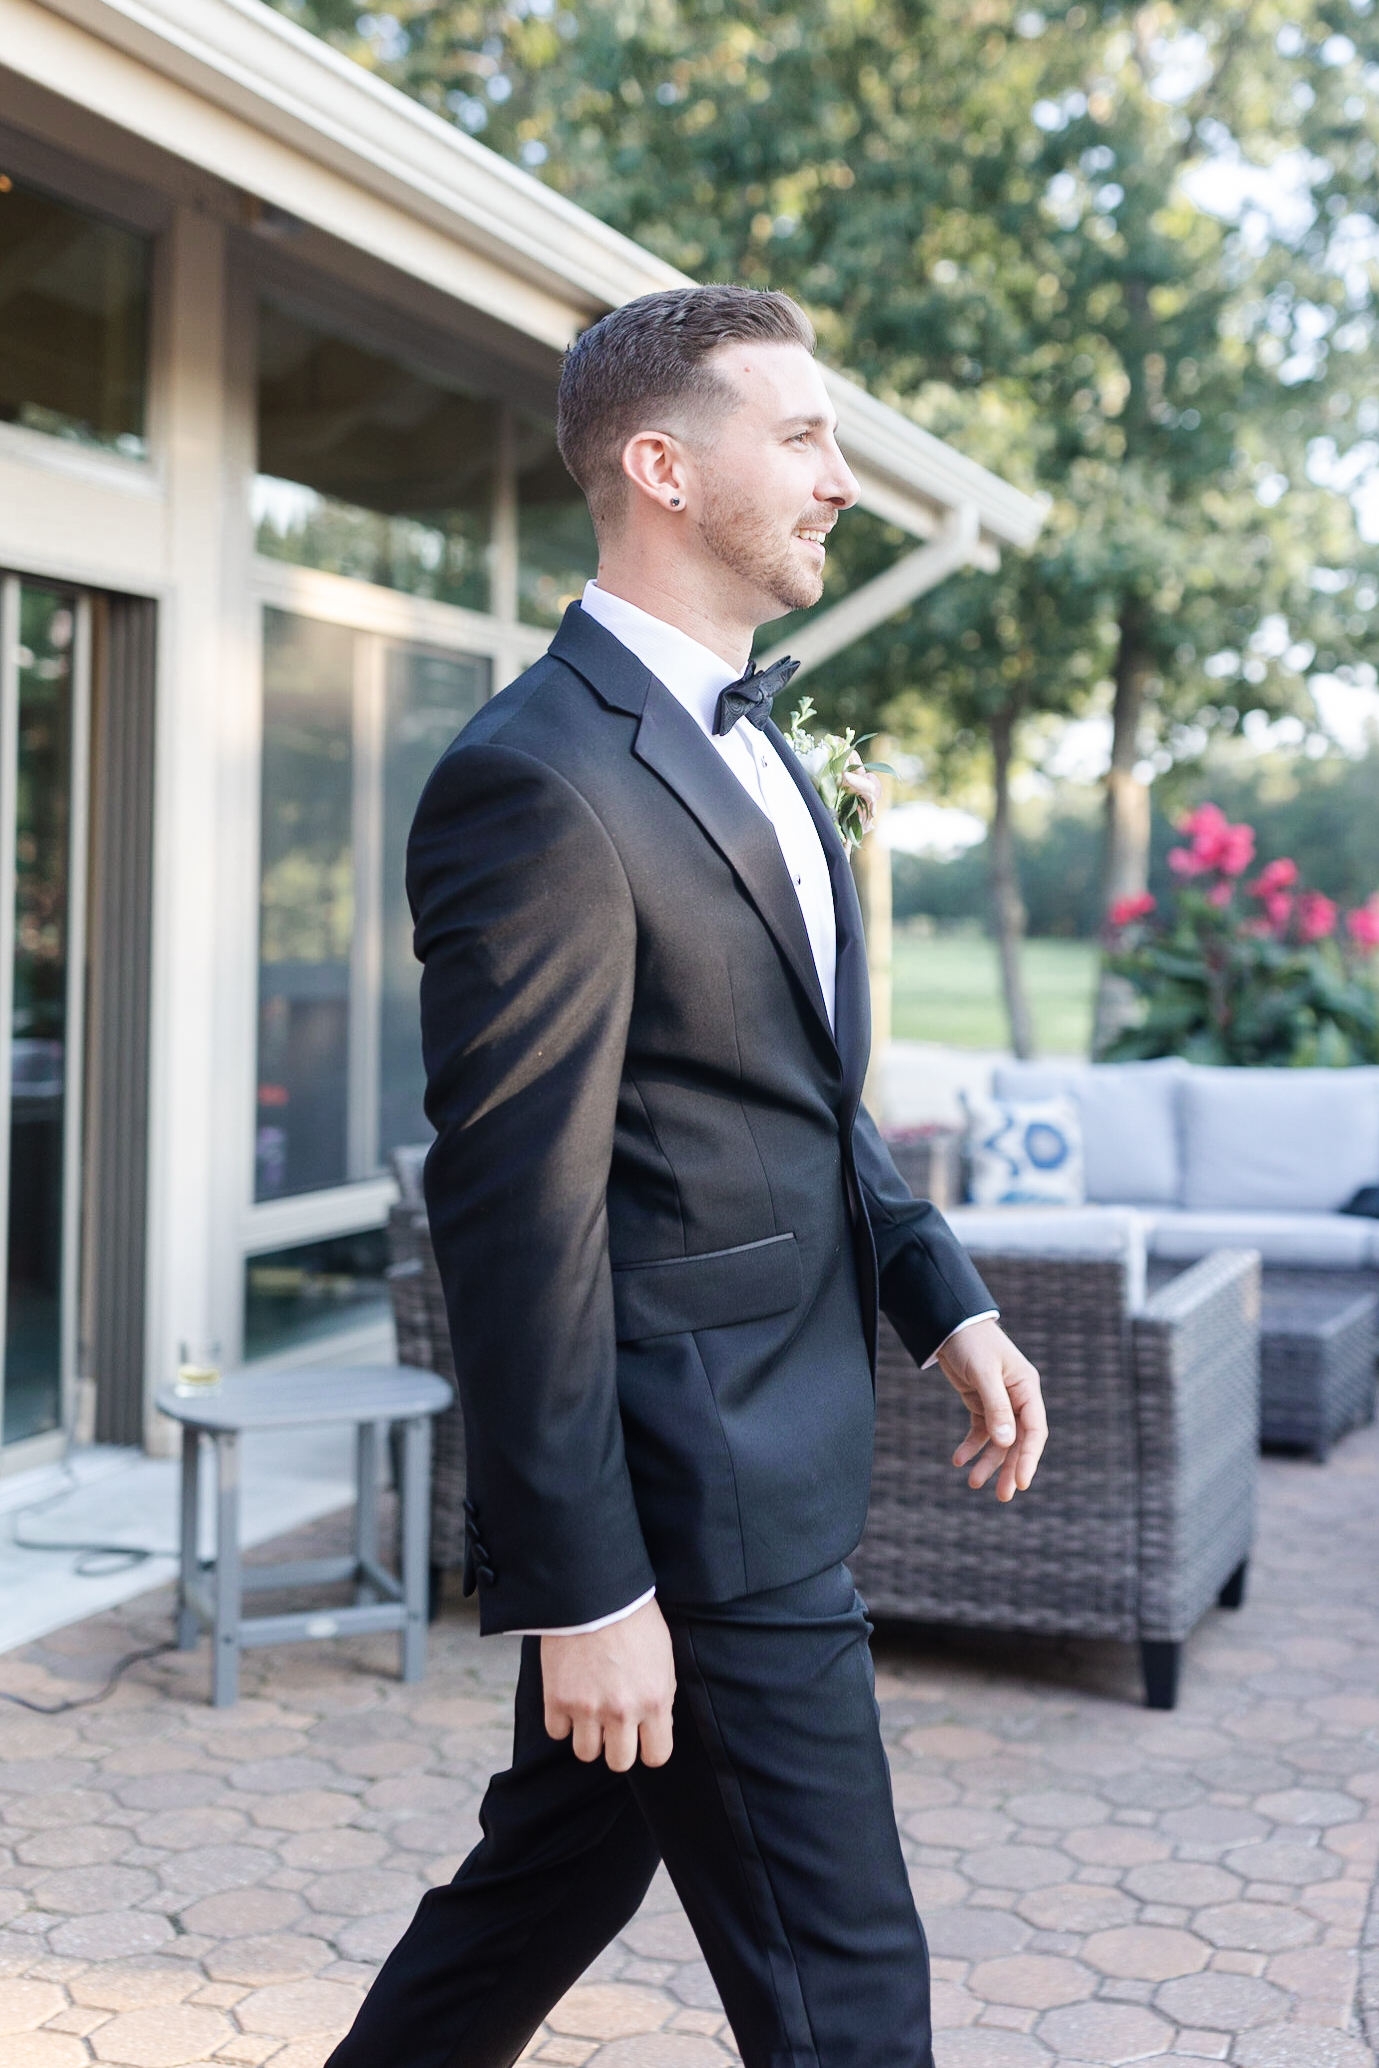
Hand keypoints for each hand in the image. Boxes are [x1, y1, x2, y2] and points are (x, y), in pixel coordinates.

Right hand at [541, 1598, 675, 1771]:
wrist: (594, 1591)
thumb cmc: (634, 1620)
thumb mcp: (663, 1659)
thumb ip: (660, 1697)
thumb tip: (654, 1726)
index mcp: (655, 1700)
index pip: (656, 1756)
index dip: (649, 1748)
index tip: (642, 1737)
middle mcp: (622, 1711)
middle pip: (619, 1762)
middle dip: (616, 1745)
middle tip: (612, 1722)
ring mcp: (587, 1708)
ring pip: (585, 1753)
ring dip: (587, 1735)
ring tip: (589, 1708)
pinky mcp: (557, 1699)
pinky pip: (557, 1732)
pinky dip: (561, 1719)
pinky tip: (569, 1697)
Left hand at [936, 1318, 1046, 1501]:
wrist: (949, 1324)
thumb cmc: (972, 1343)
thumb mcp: (984, 1374)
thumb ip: (996, 1407)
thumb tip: (1006, 1442)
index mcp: (1026, 1389)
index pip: (1034, 1431)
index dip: (1029, 1458)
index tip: (1021, 1483)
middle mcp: (1017, 1398)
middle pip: (1018, 1441)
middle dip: (1009, 1468)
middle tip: (1002, 1496)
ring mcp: (999, 1402)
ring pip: (998, 1441)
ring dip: (988, 1461)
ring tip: (972, 1482)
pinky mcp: (980, 1402)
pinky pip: (980, 1431)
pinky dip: (971, 1446)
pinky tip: (958, 1459)